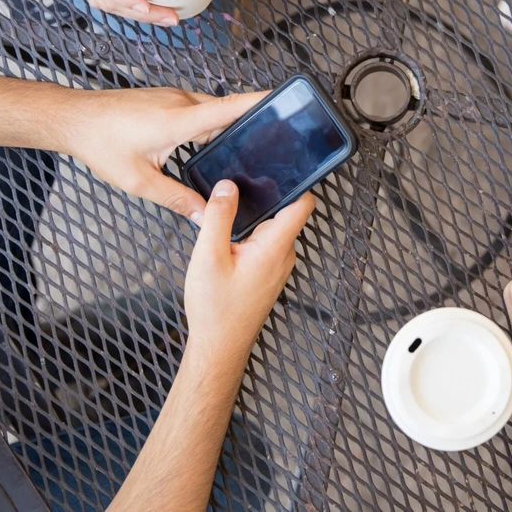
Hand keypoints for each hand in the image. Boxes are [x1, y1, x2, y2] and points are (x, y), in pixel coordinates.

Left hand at [61, 88, 264, 220]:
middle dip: (248, 121)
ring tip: (238, 146)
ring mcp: (172, 97)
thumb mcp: (139, 181)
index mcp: (179, 120)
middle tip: (269, 138)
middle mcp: (180, 102)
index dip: (260, 102)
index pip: (230, 107)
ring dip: (223, 124)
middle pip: (226, 108)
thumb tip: (203, 216)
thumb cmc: (100, 144)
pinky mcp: (164, 98)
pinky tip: (203, 142)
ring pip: (210, 109)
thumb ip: (176, 199)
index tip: (284, 98)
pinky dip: (207, 122)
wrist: (72, 118)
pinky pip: (196, 108)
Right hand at [183, 180, 314, 354]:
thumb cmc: (216, 309)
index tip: (279, 166)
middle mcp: (283, 255)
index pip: (303, 204)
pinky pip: (265, 244)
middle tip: (237, 185)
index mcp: (275, 247)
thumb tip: (226, 187)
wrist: (218, 346)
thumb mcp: (208, 256)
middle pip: (284, 212)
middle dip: (263, 196)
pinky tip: (228, 238)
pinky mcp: (267, 274)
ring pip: (272, 228)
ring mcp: (277, 266)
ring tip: (227, 210)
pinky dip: (250, 234)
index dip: (295, 181)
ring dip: (253, 217)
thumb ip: (218, 217)